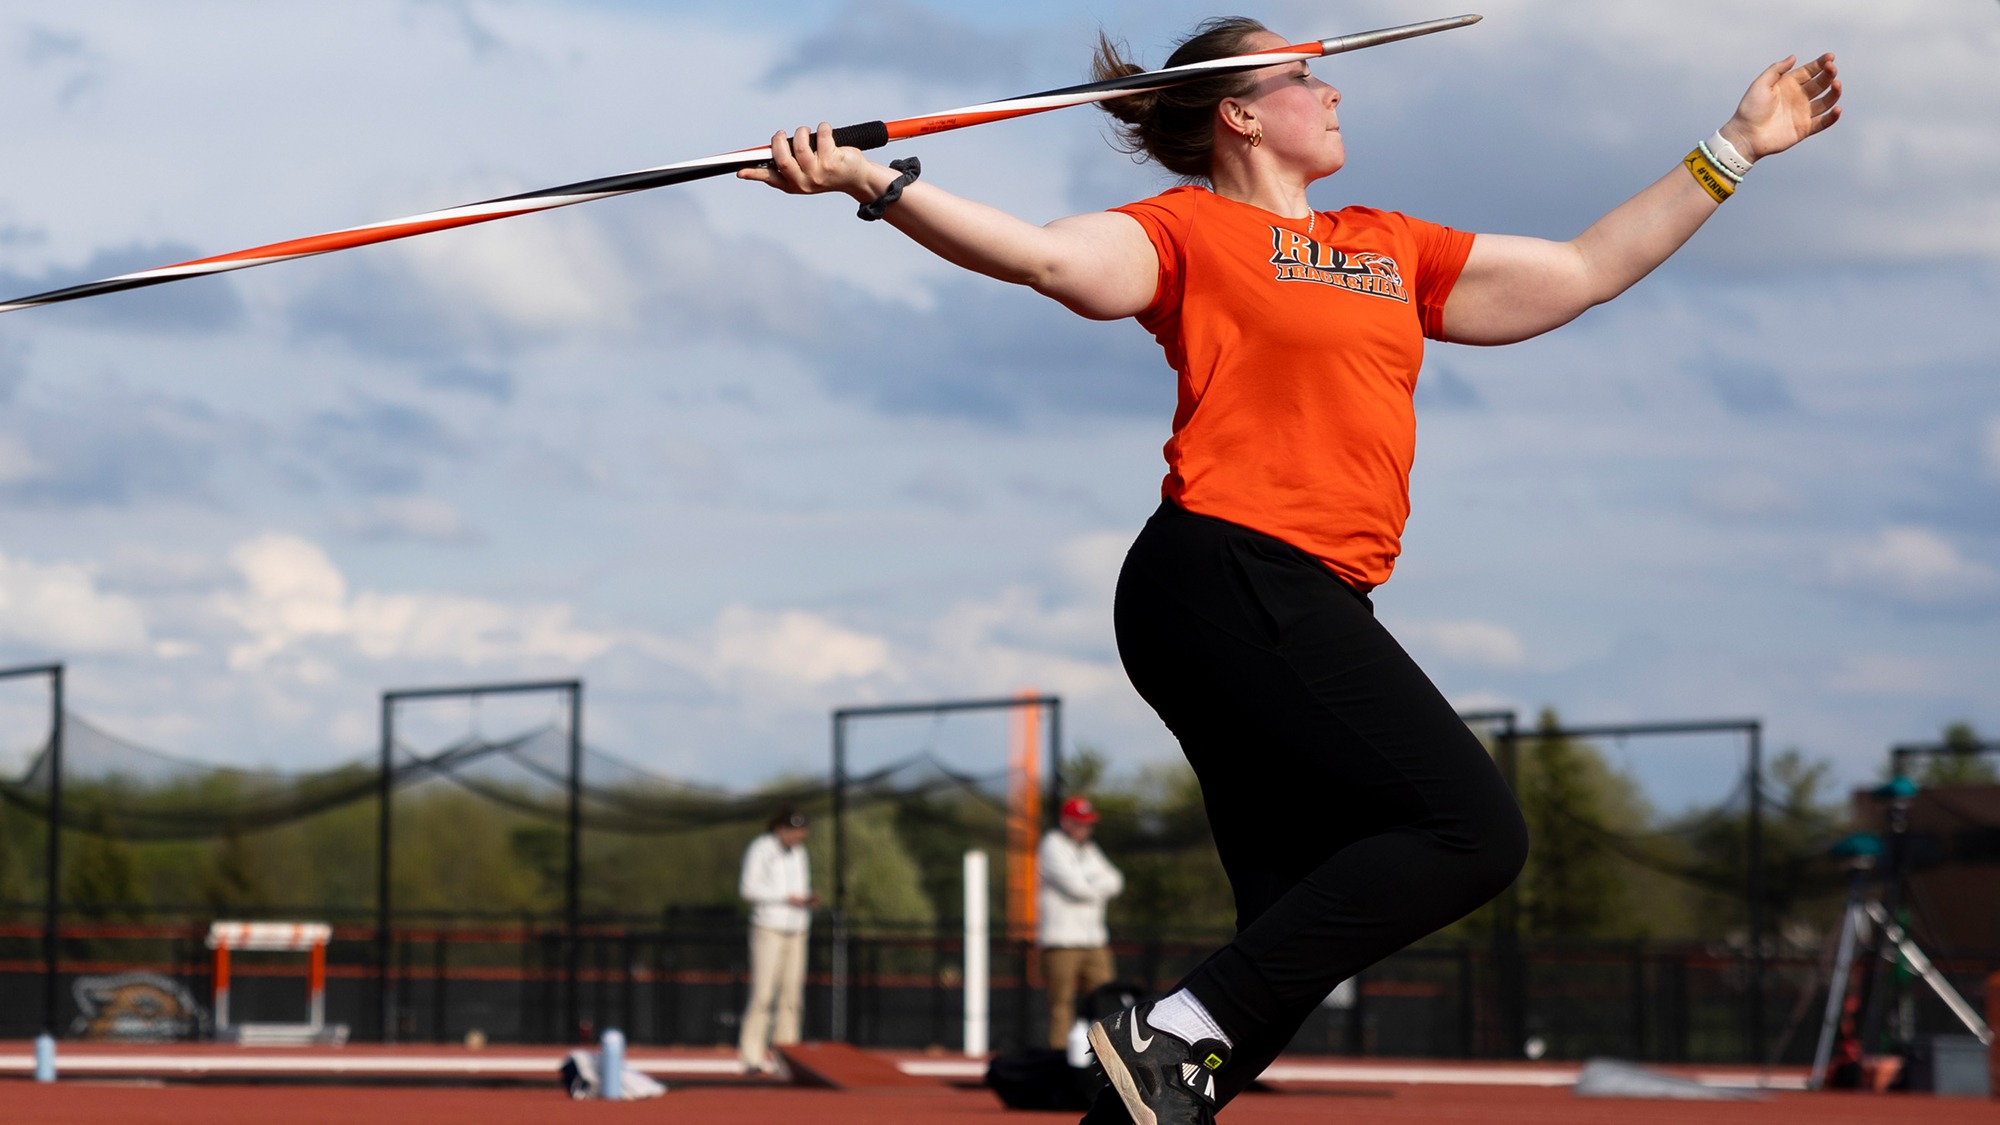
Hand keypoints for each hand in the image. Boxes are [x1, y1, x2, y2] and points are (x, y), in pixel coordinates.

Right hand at [737, 121, 876, 198]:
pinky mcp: (833, 162)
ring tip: (806, 131)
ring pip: (799, 146)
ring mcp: (818, 174)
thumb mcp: (806, 173)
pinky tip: (826, 130)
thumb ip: (788, 165)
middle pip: (782, 159)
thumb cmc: (827, 171)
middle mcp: (804, 182)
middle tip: (782, 134)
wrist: (857, 179)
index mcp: (793, 185)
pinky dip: (822, 127)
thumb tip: (770, 149)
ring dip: (801, 131)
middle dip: (779, 141)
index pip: (770, 178)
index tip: (739, 171)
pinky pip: (820, 136)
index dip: (754, 173)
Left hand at [1719, 53, 1840, 160]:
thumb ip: (1776, 70)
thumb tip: (1793, 57)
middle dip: (1829, 74)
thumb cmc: (1750, 109)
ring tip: (1836, 84)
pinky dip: (1833, 117)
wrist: (1745, 136)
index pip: (1810, 71)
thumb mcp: (1760, 84)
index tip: (1830, 57)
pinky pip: (1823, 122)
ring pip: (1826, 101)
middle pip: (1820, 83)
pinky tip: (1837, 109)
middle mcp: (1798, 97)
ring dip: (1834, 92)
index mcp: (1788, 85)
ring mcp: (1803, 113)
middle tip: (1831, 68)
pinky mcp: (1805, 129)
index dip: (1821, 63)